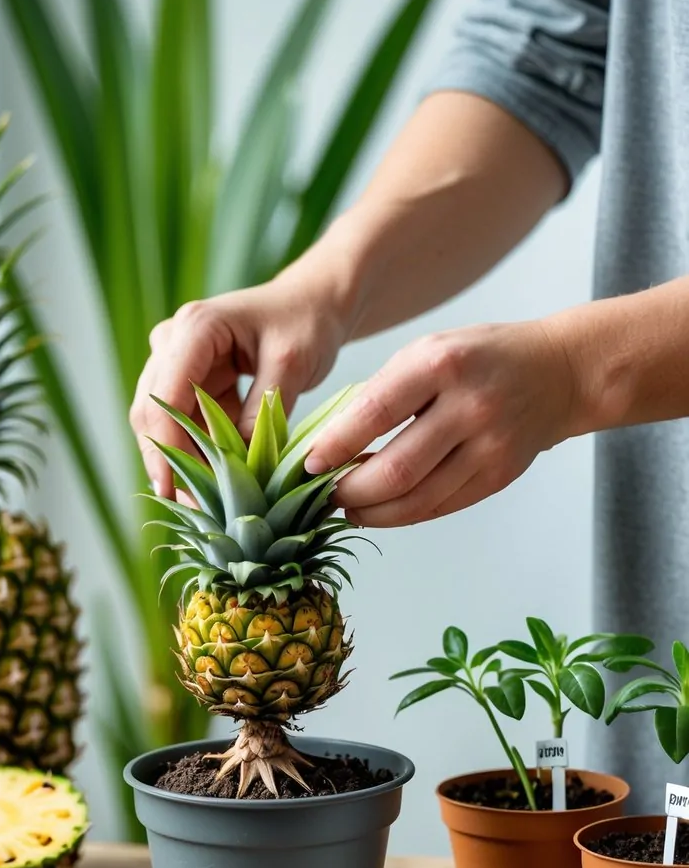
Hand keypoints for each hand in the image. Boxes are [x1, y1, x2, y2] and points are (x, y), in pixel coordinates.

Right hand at [131, 275, 347, 496]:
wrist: (311, 305)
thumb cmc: (306, 323)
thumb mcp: (292, 363)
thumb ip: (263, 409)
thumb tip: (238, 463)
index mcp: (195, 328)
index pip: (165, 394)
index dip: (163, 445)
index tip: (170, 488)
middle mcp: (173, 342)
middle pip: (151, 411)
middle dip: (166, 461)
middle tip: (191, 508)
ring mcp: (176, 362)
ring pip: (161, 424)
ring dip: (180, 462)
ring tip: (205, 505)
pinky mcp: (188, 384)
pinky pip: (183, 426)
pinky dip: (196, 454)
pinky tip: (214, 485)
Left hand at [304, 318, 582, 526]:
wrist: (558, 372)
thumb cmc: (479, 358)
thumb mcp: (428, 351)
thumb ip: (383, 393)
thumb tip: (330, 446)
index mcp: (441, 364)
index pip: (375, 413)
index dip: (336, 446)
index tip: (309, 464)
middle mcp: (469, 406)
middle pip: (395, 470)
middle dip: (350, 492)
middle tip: (325, 495)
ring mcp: (490, 446)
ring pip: (417, 500)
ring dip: (373, 512)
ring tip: (349, 508)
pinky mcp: (500, 475)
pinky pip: (441, 507)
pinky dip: (404, 515)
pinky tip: (382, 510)